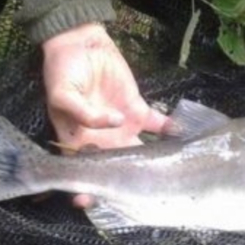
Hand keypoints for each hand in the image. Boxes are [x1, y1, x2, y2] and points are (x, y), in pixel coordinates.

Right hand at [42, 22, 167, 205]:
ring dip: (154, 164)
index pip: (84, 172)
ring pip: (139, 152)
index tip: (92, 201)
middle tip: (145, 195)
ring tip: (170, 174)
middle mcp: (102, 140)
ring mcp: (122, 126)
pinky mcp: (138, 109)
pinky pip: (157, 124)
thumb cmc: (62, 71)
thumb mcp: (63, 94)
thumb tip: (114, 123)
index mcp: (77, 140)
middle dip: (129, 184)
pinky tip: (182, 137)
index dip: (89, 188)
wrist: (81, 43)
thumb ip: (84, 113)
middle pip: (116, 170)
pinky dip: (171, 130)